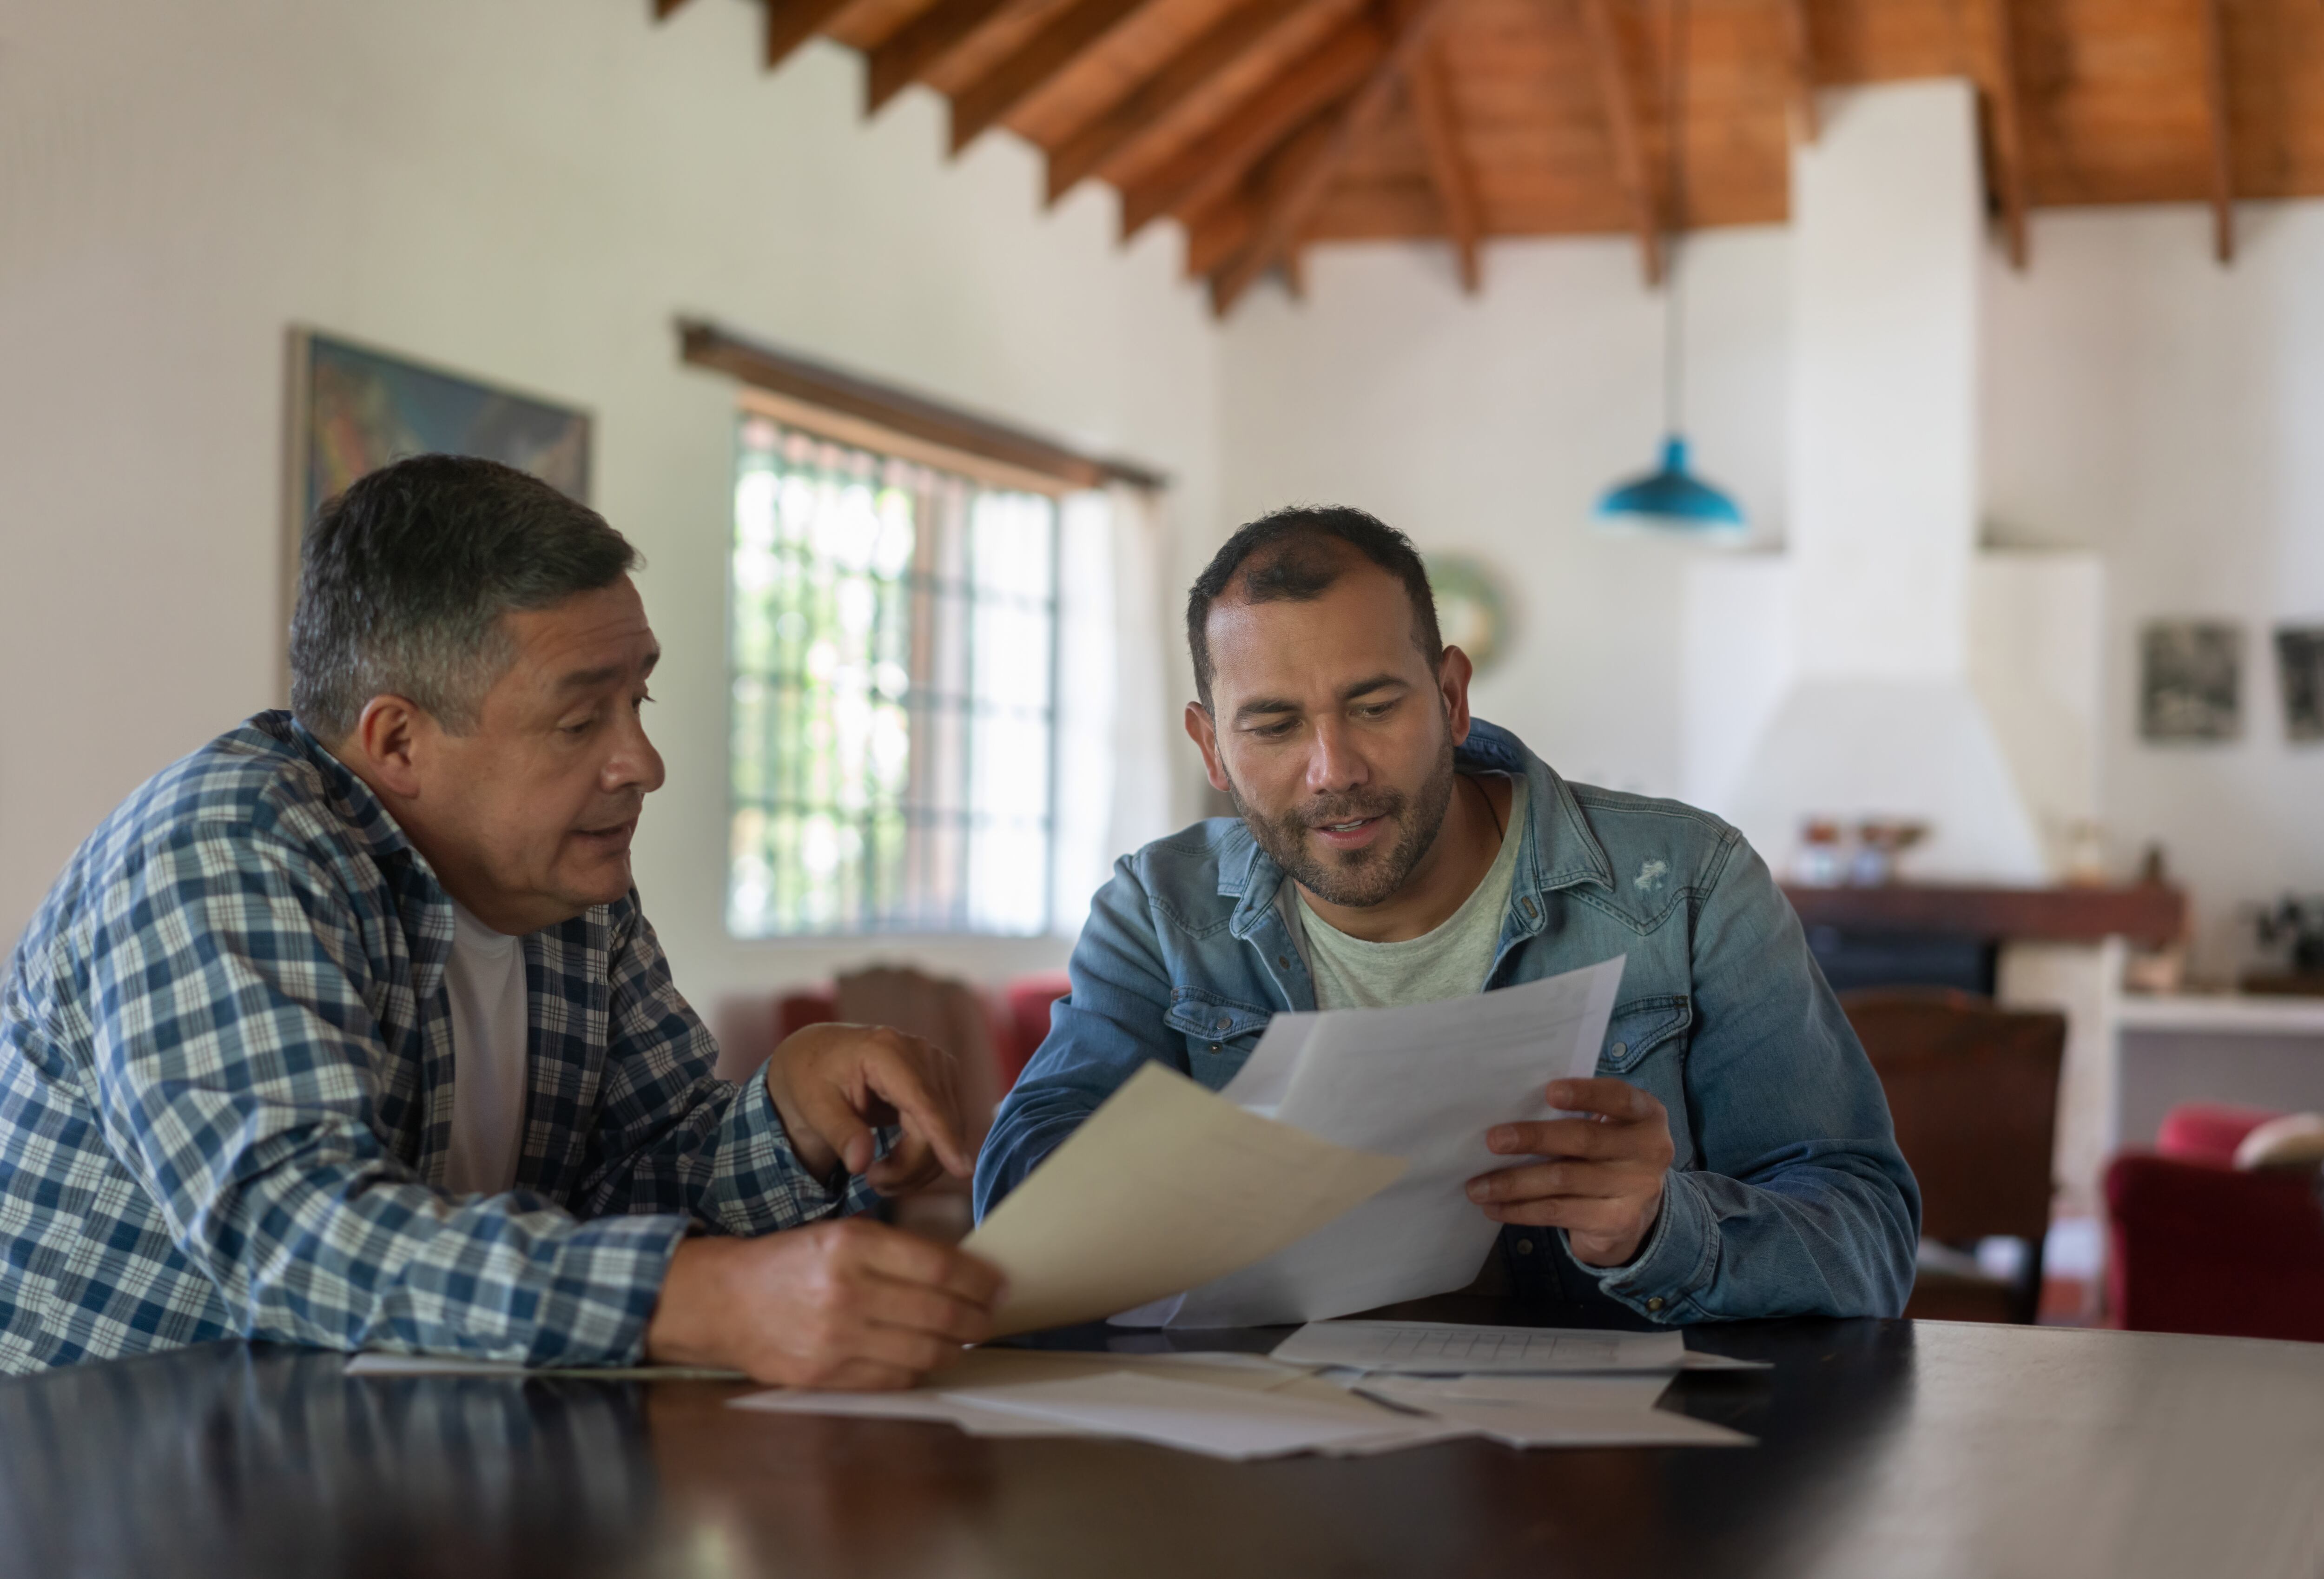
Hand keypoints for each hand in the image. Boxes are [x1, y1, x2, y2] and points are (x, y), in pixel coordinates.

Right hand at [644, 1221, 1003, 1387]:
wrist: (724, 1302)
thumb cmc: (790, 1263)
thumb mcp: (843, 1234)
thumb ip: (898, 1252)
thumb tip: (963, 1272)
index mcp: (853, 1246)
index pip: (940, 1268)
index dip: (980, 1280)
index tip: (999, 1284)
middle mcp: (847, 1292)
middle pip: (940, 1313)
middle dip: (977, 1317)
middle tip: (991, 1315)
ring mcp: (836, 1339)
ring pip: (924, 1353)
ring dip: (955, 1347)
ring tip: (964, 1338)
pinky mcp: (826, 1376)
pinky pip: (894, 1380)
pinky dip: (920, 1370)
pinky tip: (927, 1357)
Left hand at [763, 1022, 974, 1195]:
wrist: (819, 1056)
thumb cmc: (812, 1078)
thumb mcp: (814, 1106)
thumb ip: (840, 1134)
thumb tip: (860, 1164)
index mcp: (886, 1051)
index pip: (924, 1101)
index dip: (943, 1138)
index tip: (962, 1171)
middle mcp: (921, 1052)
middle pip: (938, 1122)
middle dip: (912, 1165)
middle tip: (873, 1183)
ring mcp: (937, 1064)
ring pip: (949, 1129)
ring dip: (920, 1164)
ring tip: (880, 1174)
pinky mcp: (943, 1080)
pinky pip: (948, 1126)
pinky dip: (927, 1152)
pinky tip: (898, 1159)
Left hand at [1465, 1077, 1674, 1266]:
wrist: (1637, 1212)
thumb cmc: (1607, 1152)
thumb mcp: (1608, 1127)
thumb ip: (1577, 1114)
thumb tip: (1510, 1108)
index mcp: (1646, 1114)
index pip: (1618, 1097)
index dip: (1585, 1094)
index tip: (1549, 1092)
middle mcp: (1649, 1150)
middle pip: (1583, 1140)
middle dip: (1533, 1138)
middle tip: (1492, 1140)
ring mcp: (1637, 1189)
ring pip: (1563, 1180)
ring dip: (1513, 1183)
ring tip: (1477, 1186)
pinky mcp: (1618, 1222)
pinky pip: (1558, 1212)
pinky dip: (1520, 1210)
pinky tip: (1494, 1208)